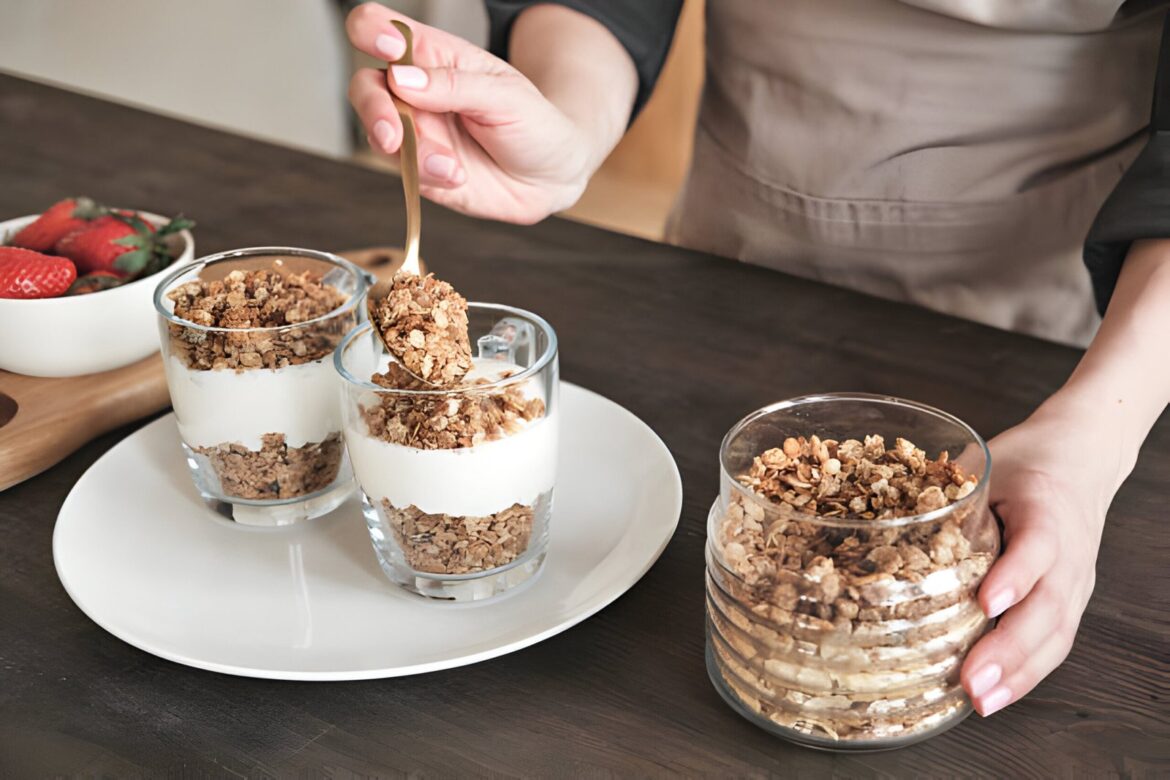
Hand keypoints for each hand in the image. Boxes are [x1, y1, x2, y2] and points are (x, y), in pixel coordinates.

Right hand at [345, 3, 597, 223]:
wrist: (552, 177)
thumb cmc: (535, 123)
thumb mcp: (506, 96)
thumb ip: (454, 85)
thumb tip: (400, 78)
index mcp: (435, 56)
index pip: (381, 28)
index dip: (372, 32)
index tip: (387, 50)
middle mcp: (416, 91)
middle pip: (365, 85)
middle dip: (373, 108)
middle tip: (393, 135)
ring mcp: (416, 131)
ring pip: (378, 133)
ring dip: (409, 152)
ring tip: (450, 166)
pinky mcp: (419, 168)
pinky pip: (402, 171)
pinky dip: (424, 175)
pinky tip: (456, 176)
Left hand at [960, 401, 1118, 715]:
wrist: (1082, 457)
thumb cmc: (1024, 461)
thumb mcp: (986, 463)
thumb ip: (945, 490)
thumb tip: (875, 513)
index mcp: (1045, 509)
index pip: (1037, 546)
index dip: (1013, 576)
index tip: (985, 602)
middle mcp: (1069, 551)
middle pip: (1048, 606)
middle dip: (1008, 648)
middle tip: (972, 680)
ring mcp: (1076, 580)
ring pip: (1055, 634)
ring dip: (1017, 673)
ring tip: (981, 701)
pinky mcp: (1072, 600)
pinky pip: (1056, 642)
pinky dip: (1027, 673)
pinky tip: (996, 695)